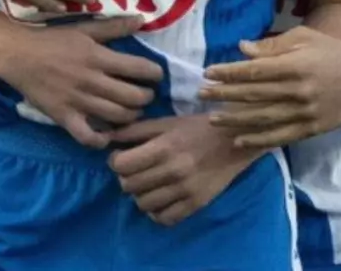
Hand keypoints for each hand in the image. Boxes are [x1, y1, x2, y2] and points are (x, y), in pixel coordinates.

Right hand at [0, 16, 162, 148]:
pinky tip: (107, 135)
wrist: (18, 55)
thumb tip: (141, 20)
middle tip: (146, 95)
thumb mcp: (84, 29)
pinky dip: (101, 140)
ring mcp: (78, 101)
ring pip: (117, 117)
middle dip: (146, 97)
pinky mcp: (64, 117)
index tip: (156, 75)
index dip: (154, 74)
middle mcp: (92, 81)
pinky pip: (88, 137)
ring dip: (131, 116)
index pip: (139, 68)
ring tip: (132, 111)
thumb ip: (113, 26)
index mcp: (98, 57)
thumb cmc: (52, 39)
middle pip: (133, 97)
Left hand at [108, 115, 263, 225]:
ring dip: (139, 194)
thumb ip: (136, 130)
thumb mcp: (165, 122)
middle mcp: (172, 171)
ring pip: (143, 204)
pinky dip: (156, 211)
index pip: (122, 165)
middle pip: (129, 185)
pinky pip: (164, 218)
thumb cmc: (196, 127)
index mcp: (163, 147)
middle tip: (132, 170)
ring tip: (146, 183)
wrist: (233, 141)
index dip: (115, 161)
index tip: (119, 156)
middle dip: (125, 177)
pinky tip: (158, 198)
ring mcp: (184, 191)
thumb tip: (108, 136)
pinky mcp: (195, 205)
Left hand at [200, 26, 340, 147]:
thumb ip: (272, 46)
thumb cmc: (331, 51)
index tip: (207, 73)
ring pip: (263, 119)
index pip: (254, 71)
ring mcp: (306, 113)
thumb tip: (242, 48)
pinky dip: (258, 140)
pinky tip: (238, 139)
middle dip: (224, 95)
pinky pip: (280, 137)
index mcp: (295, 65)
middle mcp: (298, 91)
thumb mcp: (303, 38)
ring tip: (212, 119)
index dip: (229, 73)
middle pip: (254, 95)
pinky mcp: (312, 129)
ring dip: (235, 120)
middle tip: (201, 94)